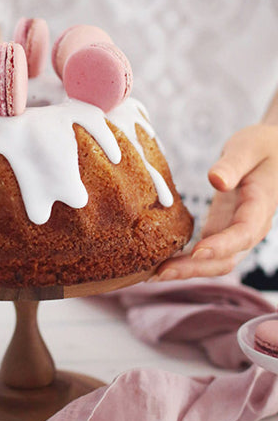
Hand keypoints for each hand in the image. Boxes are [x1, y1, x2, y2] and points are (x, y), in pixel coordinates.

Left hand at [156, 124, 277, 280]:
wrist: (272, 151)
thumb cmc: (261, 146)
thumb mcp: (248, 147)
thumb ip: (232, 164)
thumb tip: (216, 180)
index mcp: (260, 206)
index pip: (243, 233)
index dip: (221, 245)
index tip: (197, 251)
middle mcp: (251, 227)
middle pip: (227, 258)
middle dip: (195, 268)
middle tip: (161, 272)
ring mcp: (236, 232)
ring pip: (216, 262)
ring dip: (187, 270)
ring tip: (155, 274)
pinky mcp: (222, 230)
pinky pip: (206, 253)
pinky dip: (185, 261)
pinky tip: (161, 263)